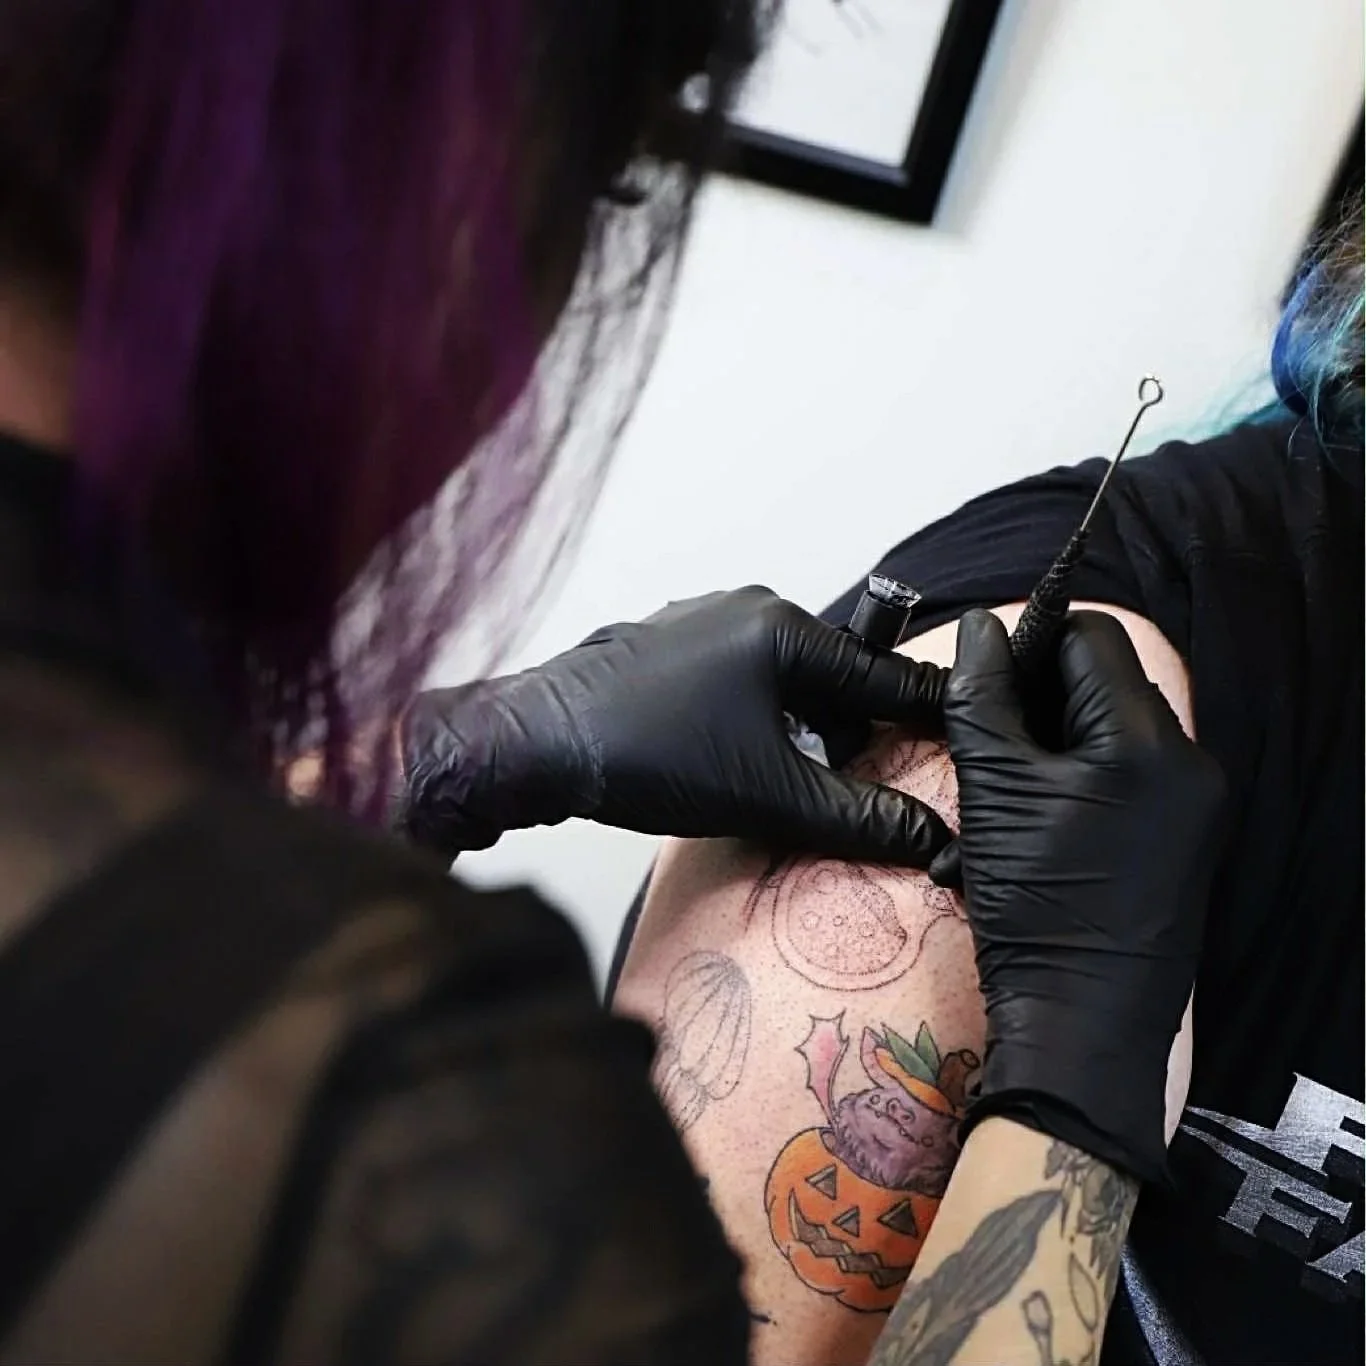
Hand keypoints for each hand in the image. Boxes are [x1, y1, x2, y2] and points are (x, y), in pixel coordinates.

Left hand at [397, 587, 950, 864]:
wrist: (535, 743)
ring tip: (799, 781)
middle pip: (836, 675)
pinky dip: (761, 715)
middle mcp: (748, 608)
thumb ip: (858, 817)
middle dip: (857, 731)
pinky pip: (741, 674)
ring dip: (806, 727)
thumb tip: (933, 839)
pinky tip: (742, 757)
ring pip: (786, 676)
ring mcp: (701, 619)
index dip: (931, 712)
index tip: (972, 729)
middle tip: (866, 785)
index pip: (884, 677)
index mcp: (784, 631)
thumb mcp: (768, 796)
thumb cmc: (648, 757)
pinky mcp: (667, 642)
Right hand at [931, 610, 1225, 1183]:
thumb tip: (981, 626)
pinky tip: (1042, 812)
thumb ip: (983, 695)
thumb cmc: (1034, 902)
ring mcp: (1198, 803)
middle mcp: (1191, 760)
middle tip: (988, 733)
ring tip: (1011, 781)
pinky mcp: (1189, 837)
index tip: (984, 679)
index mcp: (1148, 740)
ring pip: (1119, 727)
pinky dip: (1085, 771)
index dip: (1031, 642)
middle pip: (1110, 680)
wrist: (1081, 1021)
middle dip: (1045, 692)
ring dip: (1062, 732)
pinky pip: (1134, 772)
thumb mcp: (992, 788)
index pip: (1091, 637)